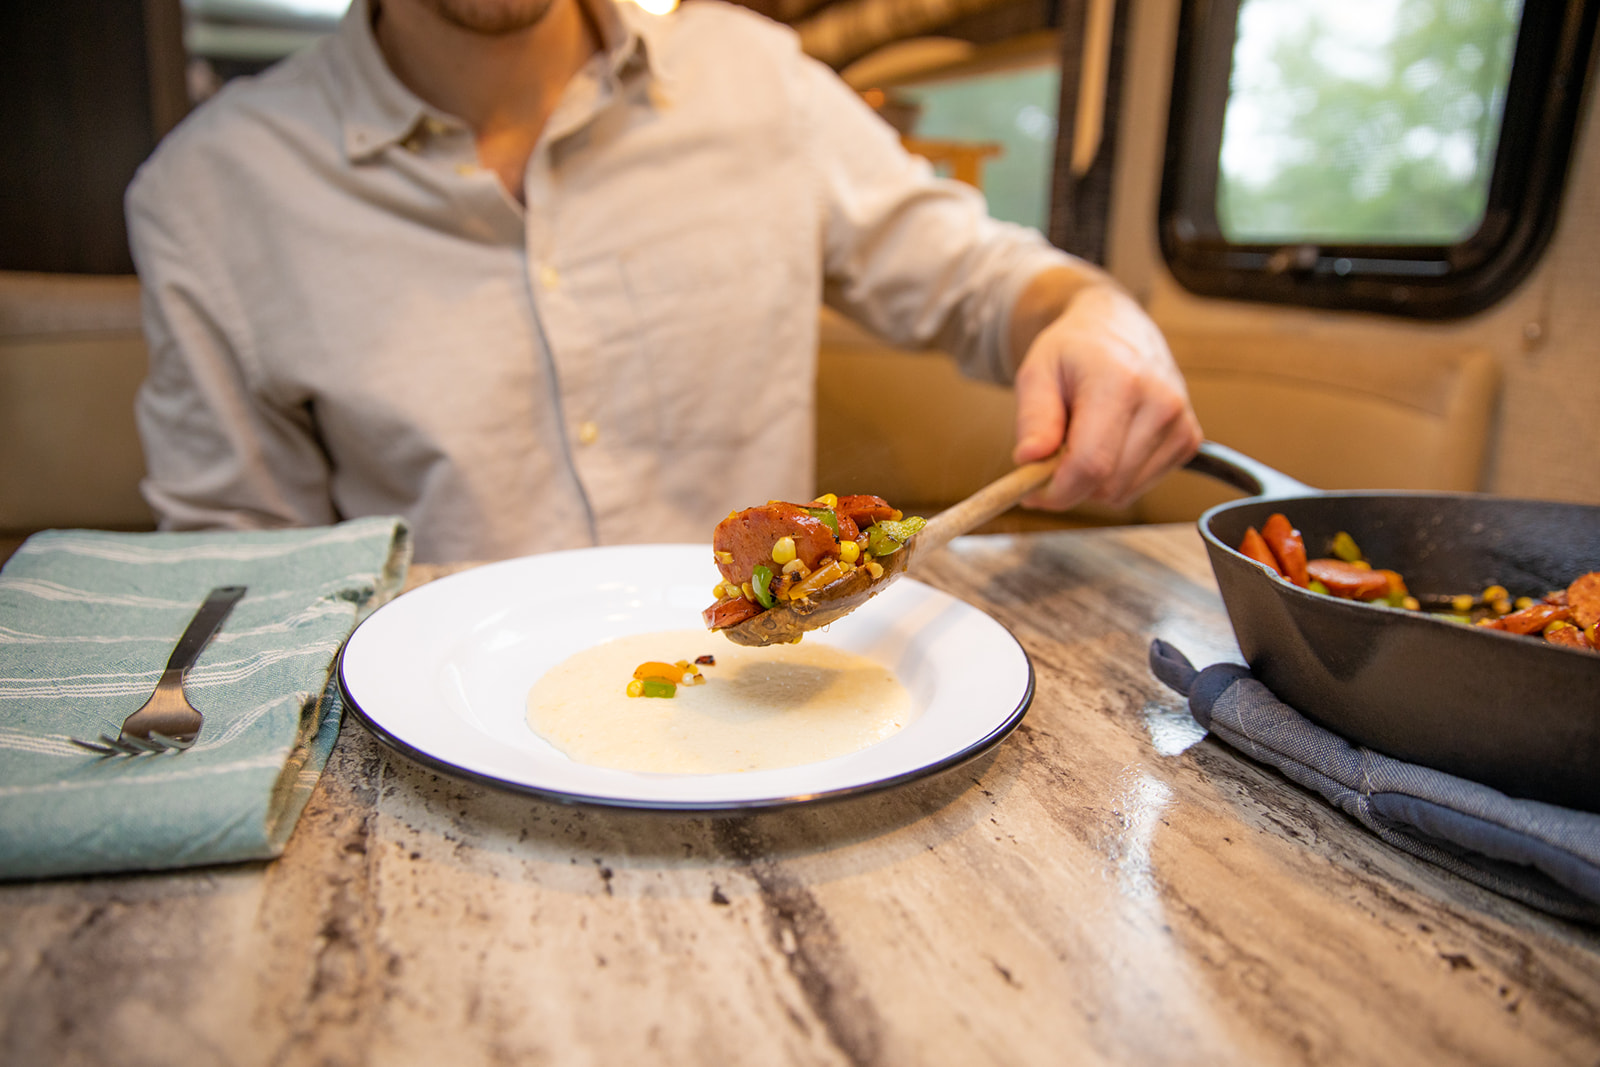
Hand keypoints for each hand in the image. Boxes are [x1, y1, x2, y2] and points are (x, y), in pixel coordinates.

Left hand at [1010, 282, 1201, 510]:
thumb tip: (1029, 460)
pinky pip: (1140, 486)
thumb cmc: (1073, 351)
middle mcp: (1160, 402)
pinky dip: (1116, 477)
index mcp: (1120, 381)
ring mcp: (1179, 422)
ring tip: (1082, 440)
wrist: (1119, 327)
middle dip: (1070, 484)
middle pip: (1107, 485)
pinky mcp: (1188, 439)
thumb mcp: (1037, 372)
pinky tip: (1108, 443)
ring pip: (1123, 493)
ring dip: (1092, 481)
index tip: (1031, 492)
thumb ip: (1033, 418)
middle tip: (1051, 458)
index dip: (1056, 491)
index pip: (1090, 464)